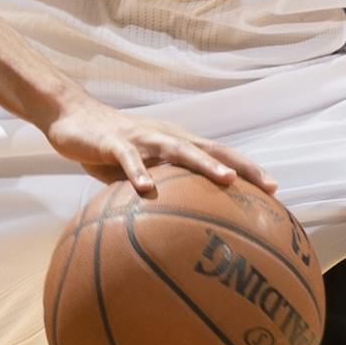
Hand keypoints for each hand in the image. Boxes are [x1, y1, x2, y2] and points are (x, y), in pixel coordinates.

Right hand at [42, 94, 277, 197]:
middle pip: (211, 149)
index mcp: (176, 143)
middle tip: (268, 187)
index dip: (247, 170)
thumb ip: (157, 191)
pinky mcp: (115, 143)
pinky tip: (145, 189)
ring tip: (224, 179)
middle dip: (241, 167)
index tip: (274, 192)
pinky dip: (138, 173)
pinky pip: (128, 159)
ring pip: (179, 149)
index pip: (219, 155)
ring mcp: (143, 138)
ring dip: (203, 164)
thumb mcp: (138, 172)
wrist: (72, 116)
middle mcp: (167, 137)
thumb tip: (175, 228)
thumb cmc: (110, 149)